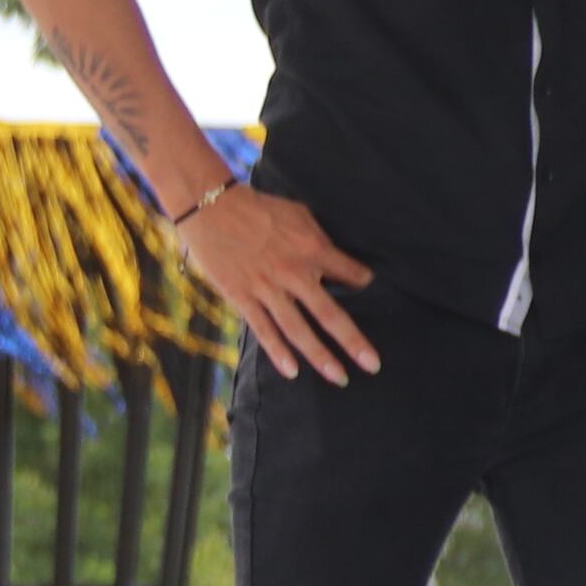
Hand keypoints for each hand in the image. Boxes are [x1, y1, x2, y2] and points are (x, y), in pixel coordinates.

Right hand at [179, 184, 382, 384]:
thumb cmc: (259, 208)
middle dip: (353, 342)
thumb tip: (340, 258)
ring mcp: (267, 288)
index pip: (351, 273)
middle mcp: (294, 274)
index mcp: (313, 249)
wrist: (212, 207)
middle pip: (330, 314)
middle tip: (373, 365)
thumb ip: (321, 240)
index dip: (363, 282)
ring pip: (298, 329)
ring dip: (320, 356)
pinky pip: (263, 329)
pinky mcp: (242, 296)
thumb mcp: (300, 215)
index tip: (371, 290)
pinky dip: (278, 352)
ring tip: (339, 378)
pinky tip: (292, 372)